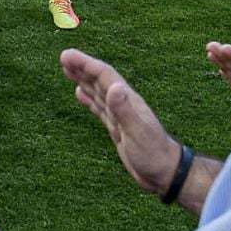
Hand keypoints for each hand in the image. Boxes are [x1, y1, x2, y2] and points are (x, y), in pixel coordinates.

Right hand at [60, 49, 181, 196]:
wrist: (166, 174)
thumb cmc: (154, 154)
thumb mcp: (137, 132)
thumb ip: (124, 110)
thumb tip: (114, 87)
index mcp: (128, 101)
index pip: (104, 76)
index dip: (86, 64)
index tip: (67, 55)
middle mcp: (123, 104)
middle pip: (99, 81)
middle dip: (82, 68)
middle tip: (64, 57)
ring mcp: (120, 116)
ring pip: (98, 92)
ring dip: (83, 80)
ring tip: (68, 70)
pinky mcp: (117, 128)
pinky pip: (99, 108)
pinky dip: (88, 99)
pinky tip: (80, 94)